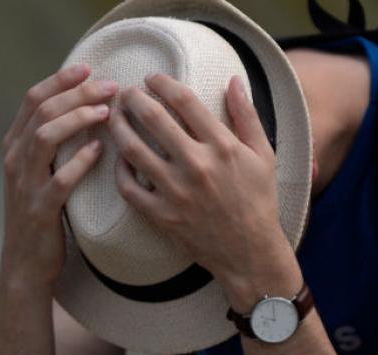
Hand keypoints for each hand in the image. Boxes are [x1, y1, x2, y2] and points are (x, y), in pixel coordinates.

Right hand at [0, 64, 117, 289]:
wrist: (26, 262)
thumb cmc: (43, 213)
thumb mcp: (41, 171)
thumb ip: (54, 142)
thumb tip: (86, 107)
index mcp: (15, 145)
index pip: (33, 98)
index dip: (61, 80)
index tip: (89, 68)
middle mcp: (15, 159)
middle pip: (42, 111)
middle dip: (76, 93)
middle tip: (110, 86)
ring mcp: (24, 184)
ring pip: (45, 137)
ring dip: (77, 119)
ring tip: (107, 112)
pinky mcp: (39, 210)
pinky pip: (58, 180)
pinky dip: (79, 162)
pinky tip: (99, 151)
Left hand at [109, 74, 300, 311]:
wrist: (250, 253)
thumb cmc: (259, 202)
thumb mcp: (263, 155)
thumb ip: (247, 116)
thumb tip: (233, 80)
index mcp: (223, 147)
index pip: (184, 101)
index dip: (162, 83)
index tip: (152, 78)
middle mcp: (197, 165)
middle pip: (154, 118)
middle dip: (134, 98)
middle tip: (126, 92)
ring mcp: (176, 192)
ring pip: (133, 150)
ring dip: (119, 127)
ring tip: (114, 117)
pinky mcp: (162, 215)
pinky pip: (129, 187)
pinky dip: (119, 170)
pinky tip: (119, 159)